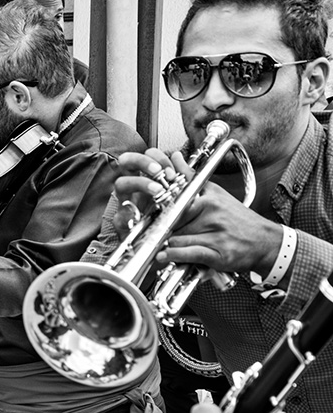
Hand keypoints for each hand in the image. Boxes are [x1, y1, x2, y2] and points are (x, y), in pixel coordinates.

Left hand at [113, 149, 282, 275]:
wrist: (264, 241)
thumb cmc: (237, 219)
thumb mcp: (214, 192)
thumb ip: (191, 176)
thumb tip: (174, 156)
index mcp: (207, 196)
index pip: (173, 198)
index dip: (158, 206)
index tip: (148, 209)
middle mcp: (210, 211)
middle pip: (171, 219)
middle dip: (160, 228)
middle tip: (150, 234)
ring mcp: (214, 231)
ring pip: (175, 237)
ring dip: (165, 245)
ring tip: (159, 247)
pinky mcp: (216, 251)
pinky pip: (187, 253)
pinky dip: (173, 256)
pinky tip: (164, 256)